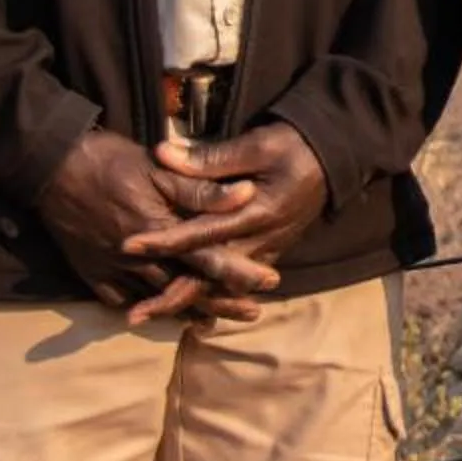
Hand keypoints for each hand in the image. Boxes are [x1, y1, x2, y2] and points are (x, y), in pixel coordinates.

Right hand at [35, 128, 252, 316]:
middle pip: (187, 288)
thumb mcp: (160, 169)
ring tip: (213, 319)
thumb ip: (202, 189)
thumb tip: (248, 193)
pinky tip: (159, 313)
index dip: (240, 272)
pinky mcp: (91, 273)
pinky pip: (120, 300)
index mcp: (160, 230)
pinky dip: (143, 308)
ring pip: (157, 300)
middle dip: (221, 303)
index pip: (209, 258)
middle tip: (252, 314)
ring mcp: (112, 269)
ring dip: (187, 310)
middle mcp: (138, 258)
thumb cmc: (110, 161)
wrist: (50, 168)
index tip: (269, 282)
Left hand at [120, 124, 330, 323]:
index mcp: (255, 213)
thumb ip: (210, 158)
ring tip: (152, 316)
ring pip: (222, 287)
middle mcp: (259, 241)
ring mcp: (266, 252)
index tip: (127, 246)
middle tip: (134, 315)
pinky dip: (211, 298)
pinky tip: (187, 308)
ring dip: (187, 303)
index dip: (163, 241)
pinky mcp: (269, 254)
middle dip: (170, 296)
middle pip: (209, 277)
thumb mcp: (256, 145)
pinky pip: (237, 284)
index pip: (200, 233)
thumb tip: (163, 154)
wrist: (333, 160)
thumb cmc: (294, 147)